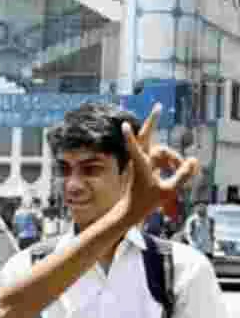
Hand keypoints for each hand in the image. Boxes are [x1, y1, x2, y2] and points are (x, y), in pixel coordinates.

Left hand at [120, 104, 199, 221]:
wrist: (131, 211)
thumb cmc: (146, 202)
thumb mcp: (168, 191)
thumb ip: (183, 176)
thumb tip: (194, 160)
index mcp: (141, 166)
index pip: (136, 148)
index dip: (130, 138)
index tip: (123, 126)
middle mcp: (141, 160)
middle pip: (147, 137)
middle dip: (153, 121)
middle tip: (158, 106)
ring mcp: (143, 162)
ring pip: (162, 152)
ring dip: (174, 159)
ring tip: (186, 171)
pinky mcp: (146, 166)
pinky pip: (162, 159)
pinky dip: (172, 163)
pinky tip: (180, 170)